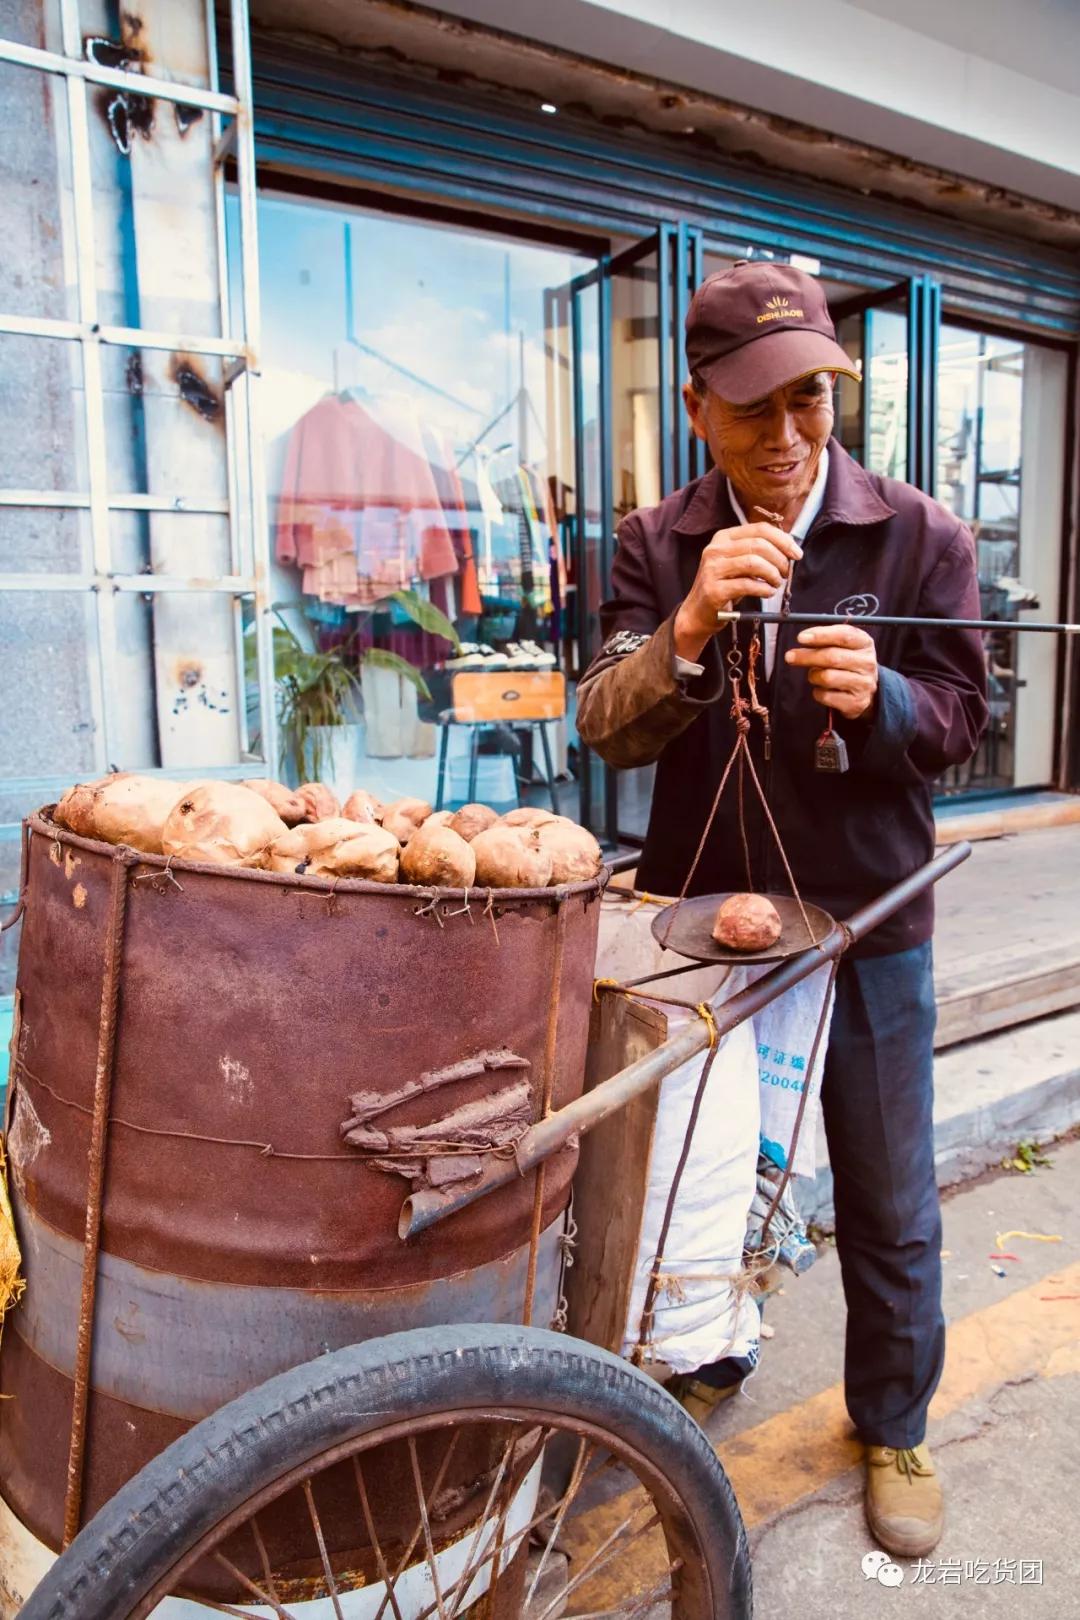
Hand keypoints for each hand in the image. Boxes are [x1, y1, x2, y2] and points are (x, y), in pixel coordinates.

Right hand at [673, 523, 802, 660]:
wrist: (697, 613)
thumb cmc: (724, 587)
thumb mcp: (738, 563)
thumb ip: (757, 552)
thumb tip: (789, 547)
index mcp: (723, 537)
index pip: (760, 529)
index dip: (783, 540)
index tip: (796, 553)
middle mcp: (715, 550)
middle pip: (759, 545)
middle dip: (779, 559)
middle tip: (785, 573)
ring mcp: (712, 569)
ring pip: (754, 562)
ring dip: (772, 574)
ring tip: (776, 584)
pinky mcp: (714, 590)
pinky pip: (747, 585)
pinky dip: (764, 589)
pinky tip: (767, 592)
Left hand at [784, 624, 878, 720]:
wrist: (865, 690)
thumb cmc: (847, 662)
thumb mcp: (843, 645)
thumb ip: (825, 639)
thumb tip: (803, 639)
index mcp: (865, 644)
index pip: (844, 636)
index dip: (821, 635)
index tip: (801, 638)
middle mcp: (867, 663)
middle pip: (833, 657)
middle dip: (807, 656)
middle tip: (790, 656)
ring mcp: (863, 684)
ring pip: (827, 677)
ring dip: (813, 676)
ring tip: (814, 674)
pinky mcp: (856, 702)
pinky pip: (826, 696)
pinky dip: (818, 692)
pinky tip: (822, 689)